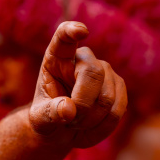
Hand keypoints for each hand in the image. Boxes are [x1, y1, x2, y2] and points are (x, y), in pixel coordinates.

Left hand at [29, 21, 126, 147]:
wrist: (63, 128)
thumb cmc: (48, 118)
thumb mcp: (40, 118)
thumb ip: (50, 113)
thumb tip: (69, 109)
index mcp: (57, 58)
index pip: (64, 37)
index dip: (72, 31)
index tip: (81, 31)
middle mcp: (83, 58)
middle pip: (93, 74)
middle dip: (83, 105)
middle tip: (69, 121)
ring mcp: (104, 70)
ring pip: (107, 98)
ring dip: (90, 120)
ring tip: (76, 122)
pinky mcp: (119, 86)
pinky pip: (118, 110)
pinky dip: (103, 126)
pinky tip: (91, 125)